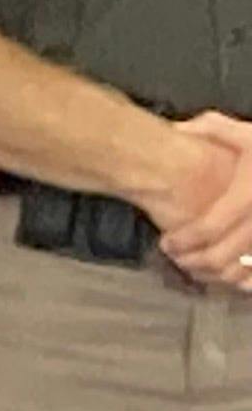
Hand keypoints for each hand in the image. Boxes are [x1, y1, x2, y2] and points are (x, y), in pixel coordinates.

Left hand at [158, 114, 251, 291]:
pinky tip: (235, 278)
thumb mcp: (250, 134)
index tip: (166, 243)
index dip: (183, 240)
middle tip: (175, 258)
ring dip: (217, 276)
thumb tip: (178, 130)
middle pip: (222, 256)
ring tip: (198, 269)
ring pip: (243, 271)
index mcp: (248, 196)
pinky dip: (248, 281)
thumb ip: (213, 129)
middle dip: (193, 262)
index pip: (208, 228)